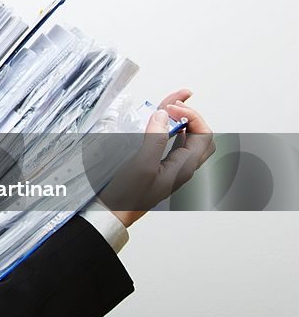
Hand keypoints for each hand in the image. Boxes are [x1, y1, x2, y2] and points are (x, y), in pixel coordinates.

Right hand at [99, 89, 215, 227]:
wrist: (112, 213)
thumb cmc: (128, 194)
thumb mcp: (142, 165)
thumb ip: (155, 139)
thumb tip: (163, 115)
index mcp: (184, 167)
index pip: (203, 134)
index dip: (191, 116)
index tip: (170, 108)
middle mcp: (181, 167)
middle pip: (201, 137)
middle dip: (191, 117)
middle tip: (174, 105)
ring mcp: (171, 168)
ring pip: (188, 139)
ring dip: (182, 120)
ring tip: (171, 104)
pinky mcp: (159, 167)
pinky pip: (173, 144)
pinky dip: (170, 129)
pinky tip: (159, 124)